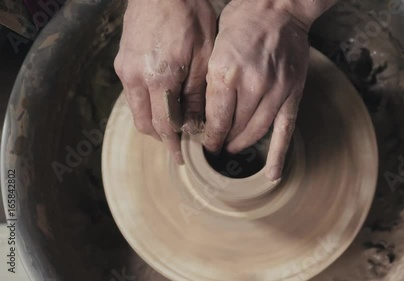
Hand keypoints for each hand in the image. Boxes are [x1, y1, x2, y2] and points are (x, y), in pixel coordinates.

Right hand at [114, 0, 215, 163]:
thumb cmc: (190, 18)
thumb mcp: (205, 57)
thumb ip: (197, 94)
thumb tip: (194, 124)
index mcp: (160, 79)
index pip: (163, 125)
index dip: (172, 144)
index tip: (181, 157)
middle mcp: (136, 78)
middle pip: (145, 123)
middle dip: (161, 138)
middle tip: (178, 143)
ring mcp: (125, 69)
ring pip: (136, 110)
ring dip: (152, 122)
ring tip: (172, 124)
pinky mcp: (122, 61)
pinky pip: (132, 94)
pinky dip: (146, 105)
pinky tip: (162, 102)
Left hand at [203, 0, 309, 180]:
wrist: (279, 7)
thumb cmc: (242, 22)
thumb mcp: (215, 47)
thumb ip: (212, 81)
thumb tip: (205, 111)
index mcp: (225, 73)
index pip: (215, 119)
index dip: (210, 135)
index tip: (205, 143)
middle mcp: (250, 86)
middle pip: (234, 128)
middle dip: (223, 140)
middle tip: (216, 145)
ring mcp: (275, 92)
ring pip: (256, 132)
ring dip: (242, 144)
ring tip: (234, 147)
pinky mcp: (292, 94)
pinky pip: (285, 130)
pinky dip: (278, 154)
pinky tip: (272, 174)